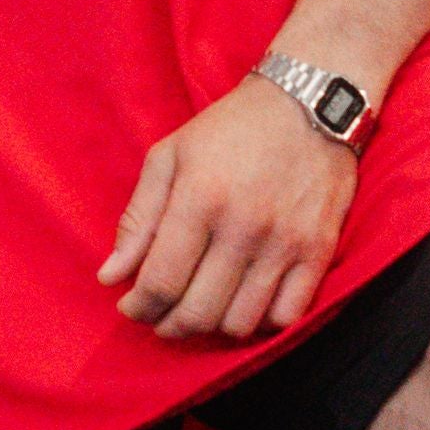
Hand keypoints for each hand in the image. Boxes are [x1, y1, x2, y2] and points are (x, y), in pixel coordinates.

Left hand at [98, 75, 359, 342]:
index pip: (160, 281)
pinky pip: (287, 316)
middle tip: (161, 318)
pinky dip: (261, 322)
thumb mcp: (170, 156)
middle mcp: (244, 226)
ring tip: (201, 310)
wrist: (309, 102)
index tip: (132, 307)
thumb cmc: (231, 128)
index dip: (139, 307)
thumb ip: (139, 218)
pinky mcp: (319, 250)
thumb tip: (110, 276)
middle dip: (169, 326)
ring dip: (213, 328)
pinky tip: (244, 303)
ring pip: (241, 323)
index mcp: (200, 198)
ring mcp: (285, 242)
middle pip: (198, 311)